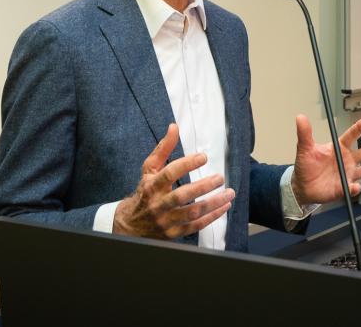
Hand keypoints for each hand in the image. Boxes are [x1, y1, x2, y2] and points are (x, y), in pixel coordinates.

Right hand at [113, 123, 233, 239]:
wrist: (131, 225)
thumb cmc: (145, 192)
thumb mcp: (149, 170)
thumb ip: (163, 149)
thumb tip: (174, 127)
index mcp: (152, 186)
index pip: (169, 174)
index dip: (187, 164)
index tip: (203, 157)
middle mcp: (158, 204)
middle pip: (182, 196)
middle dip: (203, 187)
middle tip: (220, 178)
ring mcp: (166, 221)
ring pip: (191, 213)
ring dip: (213, 203)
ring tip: (229, 193)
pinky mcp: (173, 233)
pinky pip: (195, 226)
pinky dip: (212, 217)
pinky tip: (224, 207)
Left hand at [290, 115, 360, 206]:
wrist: (302, 187)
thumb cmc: (306, 166)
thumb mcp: (304, 149)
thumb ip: (304, 133)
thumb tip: (301, 118)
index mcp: (339, 148)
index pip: (352, 136)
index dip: (359, 128)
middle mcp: (347, 160)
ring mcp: (348, 174)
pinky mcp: (345, 187)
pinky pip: (352, 188)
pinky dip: (354, 188)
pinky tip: (355, 186)